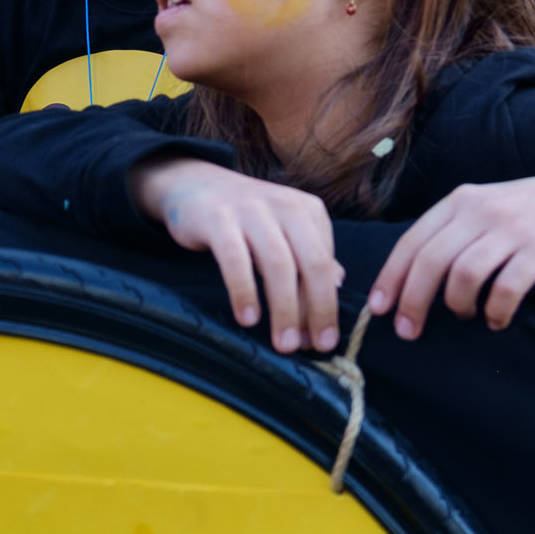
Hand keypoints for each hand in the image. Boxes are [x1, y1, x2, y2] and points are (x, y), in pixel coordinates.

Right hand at [132, 156, 342, 354]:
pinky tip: (249, 319)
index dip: (329, 304)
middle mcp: (286, 206)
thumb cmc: (247, 217)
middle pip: (312, 262)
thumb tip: (339, 283)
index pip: (326, 263)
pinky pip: (236, 260)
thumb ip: (310, 253)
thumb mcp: (284, 230)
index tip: (325, 340)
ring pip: (278, 264)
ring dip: (285, 308)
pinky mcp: (218, 219)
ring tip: (285, 343)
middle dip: (318, 308)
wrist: (195, 186)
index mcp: (308, 211)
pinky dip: (245, 291)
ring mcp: (252, 210)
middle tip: (315, 347)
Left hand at [368, 165, 534, 335]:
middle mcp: (481, 211)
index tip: (380, 309)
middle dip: (413, 302)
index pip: (412, 241)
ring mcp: (511, 229)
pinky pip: (505, 289)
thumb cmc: (533, 210)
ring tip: (467, 315)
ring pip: (463, 276)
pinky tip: (497, 319)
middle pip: (431, 262)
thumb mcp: (487, 205)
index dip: (391, 278)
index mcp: (462, 200)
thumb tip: (412, 276)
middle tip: (409, 332)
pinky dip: (495, 312)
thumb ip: (454, 230)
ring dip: (457, 306)